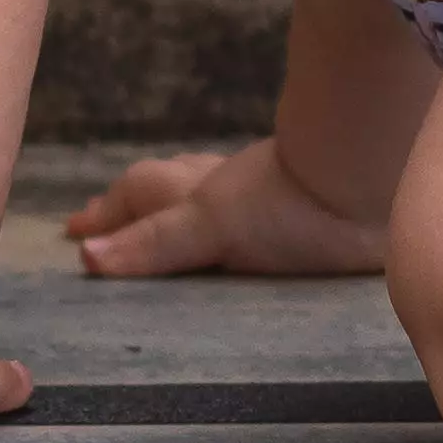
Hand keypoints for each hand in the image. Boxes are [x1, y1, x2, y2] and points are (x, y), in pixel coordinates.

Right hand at [66, 139, 389, 278]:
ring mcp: (263, 196)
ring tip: (162, 217)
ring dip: (178, 204)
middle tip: (102, 219)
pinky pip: (251, 212)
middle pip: (165, 188)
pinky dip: (231, 215)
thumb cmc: (288, 202)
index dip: (106, 217)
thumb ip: (156, 241)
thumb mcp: (211, 225)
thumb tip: (87, 258)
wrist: (368, 185)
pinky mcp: (302, 215)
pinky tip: (246, 227)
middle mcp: (223, 188)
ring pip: (206, 192)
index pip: (137, 198)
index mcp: (194, 194)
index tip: (74, 232)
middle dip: (132, 205)